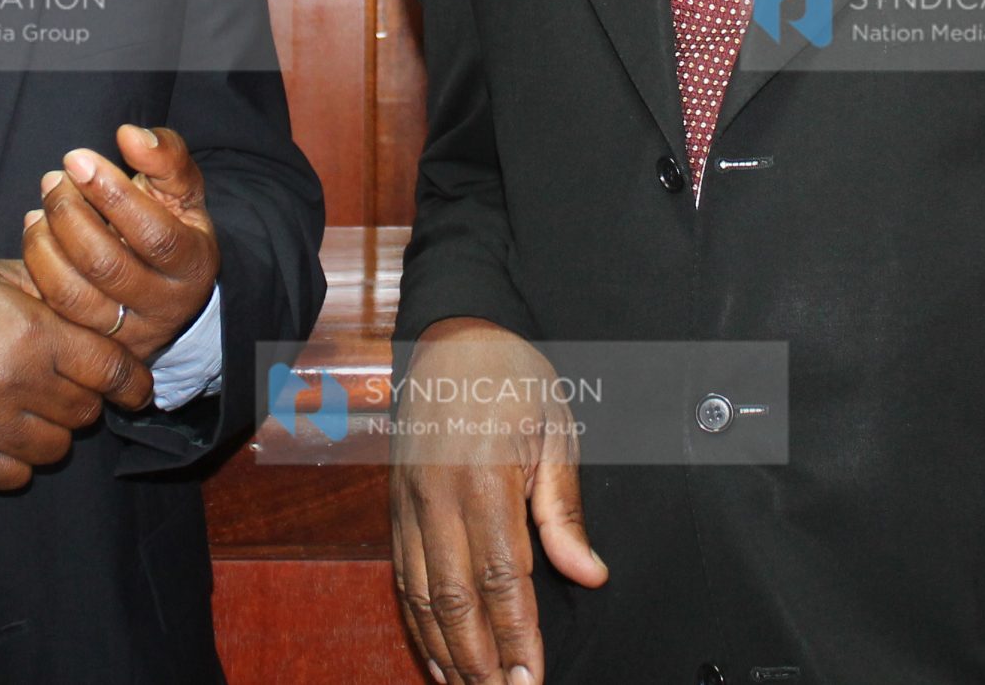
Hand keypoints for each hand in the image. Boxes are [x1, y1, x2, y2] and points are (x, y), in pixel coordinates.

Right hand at [0, 251, 152, 490]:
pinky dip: (17, 459)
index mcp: (30, 332)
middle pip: (85, 412)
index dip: (132, 382)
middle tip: (64, 380)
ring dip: (52, 429)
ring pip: (54, 448)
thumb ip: (47, 291)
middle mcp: (14, 384)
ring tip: (29, 404)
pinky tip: (2, 430)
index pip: (111, 369)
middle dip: (84, 396)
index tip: (137, 390)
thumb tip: (93, 303)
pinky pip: (13, 476)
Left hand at [21, 124, 220, 366]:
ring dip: (45, 243)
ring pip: (73, 295)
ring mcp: (127, 333)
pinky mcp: (92, 346)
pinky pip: (53, 312)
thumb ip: (166, 157)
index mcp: (194, 265)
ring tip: (41, 207)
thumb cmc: (172, 225)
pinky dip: (37, 266)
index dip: (112, 195)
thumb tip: (129, 136)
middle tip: (54, 179)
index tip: (77, 158)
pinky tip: (36, 233)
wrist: (171, 289)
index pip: (154, 235)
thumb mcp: (183, 190)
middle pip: (106, 265)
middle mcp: (164, 306)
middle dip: (70, 214)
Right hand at [390, 317, 607, 684]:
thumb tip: (588, 574)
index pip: (501, 579)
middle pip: (455, 601)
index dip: (517, 638)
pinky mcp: (396, 507)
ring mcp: (410, 504)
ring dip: (448, 652)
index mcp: (482, 478)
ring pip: (422, 598)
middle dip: (482, 661)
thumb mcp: (556, 431)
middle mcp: (437, 498)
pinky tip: (438, 654)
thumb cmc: (511, 378)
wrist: (452, 335)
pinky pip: (403, 578)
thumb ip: (566, 509)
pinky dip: (418, 624)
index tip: (531, 679)